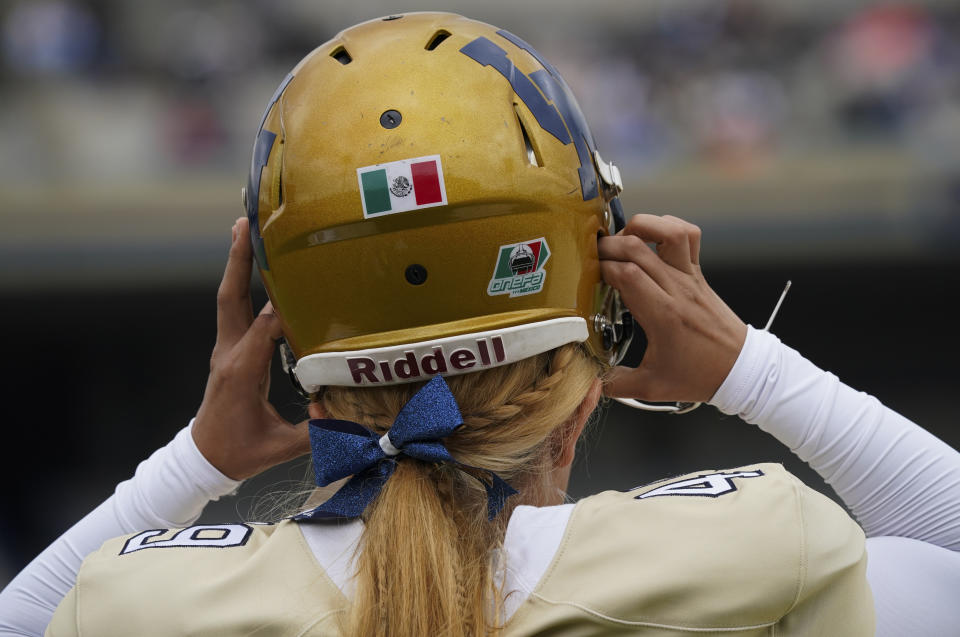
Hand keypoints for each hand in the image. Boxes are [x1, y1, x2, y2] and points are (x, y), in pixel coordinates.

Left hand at [192, 217, 310, 479]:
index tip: (304, 285)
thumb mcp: (278, 449)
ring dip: (236, 264)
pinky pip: (233, 309)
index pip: (263, 332)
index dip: (283, 309)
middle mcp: (229, 354)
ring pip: (228, 298)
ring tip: (244, 228)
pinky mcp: (229, 350)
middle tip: (244, 223)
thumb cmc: (238, 453)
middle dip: (238, 261)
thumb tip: (353, 422)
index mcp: (241, 374)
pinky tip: (253, 266)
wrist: (202, 459)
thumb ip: (314, 435)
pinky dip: (241, 283)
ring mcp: (225, 350)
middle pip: (231, 298)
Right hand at [599, 214, 746, 403]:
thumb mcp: (651, 386)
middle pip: (637, 247)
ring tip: (623, 240)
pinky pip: (688, 235)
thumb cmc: (698, 376)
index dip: (601, 269)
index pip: (626, 274)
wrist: (740, 369)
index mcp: (663, 315)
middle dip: (608, 246)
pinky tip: (649, 238)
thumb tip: (588, 378)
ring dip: (640, 226)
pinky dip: (666, 226)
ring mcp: (690, 276)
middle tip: (594, 257)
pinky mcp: (698, 272)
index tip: (587, 277)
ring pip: (668, 231)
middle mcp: (677, 288)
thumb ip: (615, 382)